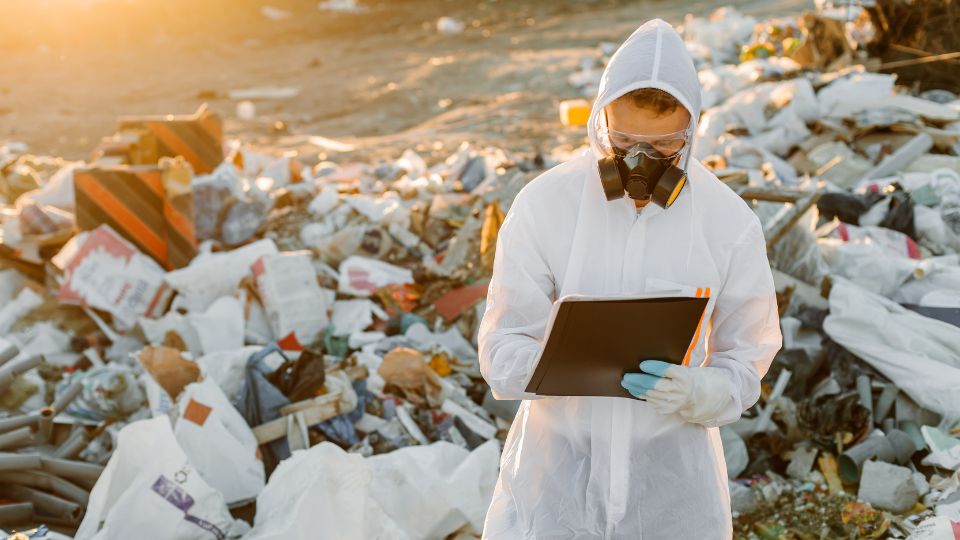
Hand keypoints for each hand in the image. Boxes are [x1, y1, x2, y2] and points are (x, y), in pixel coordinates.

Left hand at [620, 360, 734, 424]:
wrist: (698, 396)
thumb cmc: (685, 378)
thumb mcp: (681, 369)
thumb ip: (666, 368)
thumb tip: (644, 365)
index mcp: (684, 375)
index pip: (668, 371)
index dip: (654, 367)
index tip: (642, 364)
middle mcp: (680, 389)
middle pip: (656, 384)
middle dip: (639, 380)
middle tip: (627, 376)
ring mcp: (674, 401)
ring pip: (651, 394)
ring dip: (636, 388)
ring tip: (626, 382)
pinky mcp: (668, 409)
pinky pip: (651, 402)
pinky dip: (641, 395)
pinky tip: (634, 390)